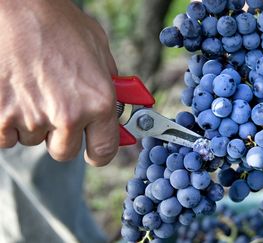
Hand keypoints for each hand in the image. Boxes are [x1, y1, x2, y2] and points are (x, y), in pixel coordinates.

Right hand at [0, 0, 118, 165]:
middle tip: (54, 111)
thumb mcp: (99, 50)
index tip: (93, 150)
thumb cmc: (58, 24)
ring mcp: (31, 118)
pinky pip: (5, 137)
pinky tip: (12, 94)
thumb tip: (117, 109)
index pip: (104, 151)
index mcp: (99, 102)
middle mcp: (68, 115)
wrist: (16, 8)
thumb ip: (109, 85)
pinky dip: (6, 121)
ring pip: (32, 141)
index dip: (98, 152)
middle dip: (60, 137)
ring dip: (32, 124)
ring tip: (31, 88)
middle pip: (63, 152)